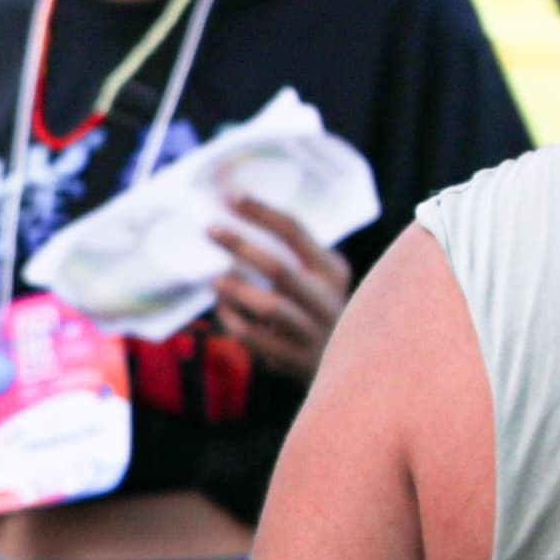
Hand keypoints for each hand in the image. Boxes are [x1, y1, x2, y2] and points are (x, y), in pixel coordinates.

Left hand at [212, 193, 349, 379]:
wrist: (349, 363)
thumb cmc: (314, 310)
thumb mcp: (315, 279)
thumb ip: (286, 257)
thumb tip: (232, 220)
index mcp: (332, 271)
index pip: (296, 233)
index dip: (262, 212)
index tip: (231, 196)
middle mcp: (328, 299)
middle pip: (279, 268)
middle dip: (241, 246)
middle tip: (210, 229)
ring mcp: (314, 331)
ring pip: (269, 307)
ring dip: (236, 290)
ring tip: (214, 280)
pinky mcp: (295, 358)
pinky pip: (254, 337)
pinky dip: (232, 320)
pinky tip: (223, 309)